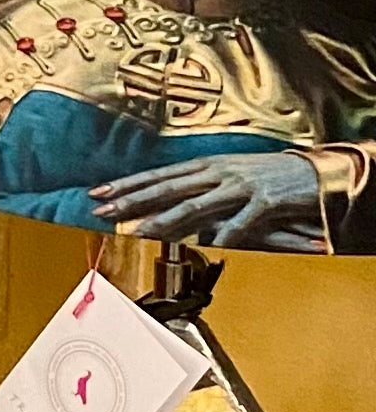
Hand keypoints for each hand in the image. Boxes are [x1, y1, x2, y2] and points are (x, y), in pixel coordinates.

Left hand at [92, 148, 334, 251]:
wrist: (314, 172)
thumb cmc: (268, 175)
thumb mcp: (228, 175)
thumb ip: (199, 188)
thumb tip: (168, 202)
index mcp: (206, 166)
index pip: (158, 175)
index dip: (126, 184)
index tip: (97, 192)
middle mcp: (217, 173)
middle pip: (167, 188)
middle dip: (132, 200)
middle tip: (101, 210)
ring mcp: (240, 187)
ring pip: (195, 205)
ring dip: (164, 220)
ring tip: (138, 231)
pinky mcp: (266, 203)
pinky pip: (240, 222)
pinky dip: (223, 234)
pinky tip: (206, 245)